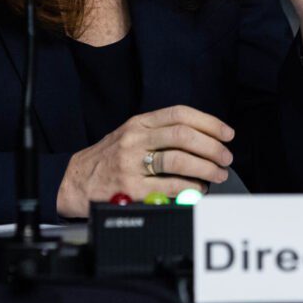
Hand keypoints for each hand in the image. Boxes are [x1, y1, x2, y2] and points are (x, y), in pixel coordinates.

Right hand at [56, 105, 234, 218]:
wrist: (76, 181)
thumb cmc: (108, 159)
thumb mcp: (130, 135)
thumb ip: (160, 133)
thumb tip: (203, 139)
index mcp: (138, 123)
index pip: (179, 114)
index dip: (208, 122)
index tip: (226, 133)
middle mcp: (135, 139)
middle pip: (183, 135)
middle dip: (212, 146)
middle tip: (226, 156)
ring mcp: (131, 163)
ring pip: (178, 159)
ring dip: (205, 168)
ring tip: (217, 174)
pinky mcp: (131, 188)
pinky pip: (168, 186)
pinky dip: (190, 188)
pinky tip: (197, 188)